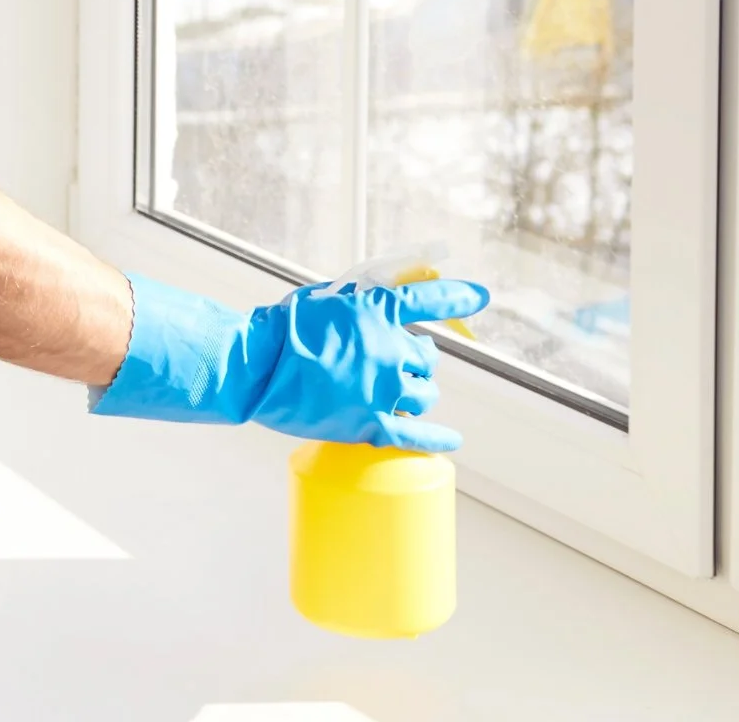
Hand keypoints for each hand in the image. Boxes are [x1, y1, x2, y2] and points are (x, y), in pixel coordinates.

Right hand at [89, 272, 490, 452]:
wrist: (258, 368)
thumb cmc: (283, 327)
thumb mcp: (324, 296)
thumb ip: (359, 298)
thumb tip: (385, 298)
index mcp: (377, 310)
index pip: (430, 300)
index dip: (458, 297)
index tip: (480, 296)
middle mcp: (389, 349)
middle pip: (426, 357)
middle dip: (419, 356)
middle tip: (405, 359)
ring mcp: (383, 389)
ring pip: (424, 393)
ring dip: (418, 390)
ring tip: (404, 391)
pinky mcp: (372, 423)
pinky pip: (419, 436)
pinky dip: (439, 439)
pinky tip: (452, 442)